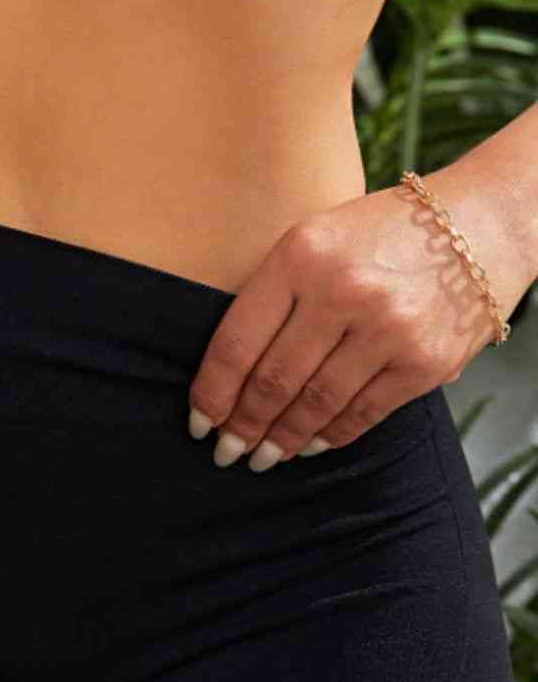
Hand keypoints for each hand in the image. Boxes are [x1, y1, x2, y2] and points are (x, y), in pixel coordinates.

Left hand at [186, 168, 528, 470]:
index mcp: (302, 254)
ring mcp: (388, 329)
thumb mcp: (317, 239)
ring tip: (263, 457)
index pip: (237, 342)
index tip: (199, 423)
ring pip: (315, 405)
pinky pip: (362, 414)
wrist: (483, 223)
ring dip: (281, 440)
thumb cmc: (382, 234)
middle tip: (226, 451)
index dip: (212, 393)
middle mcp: (343, 291)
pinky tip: (308, 445)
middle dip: (242, 427)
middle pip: (273, 382)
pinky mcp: (425, 362)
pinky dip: (330, 436)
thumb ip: (275, 294)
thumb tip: (228, 376)